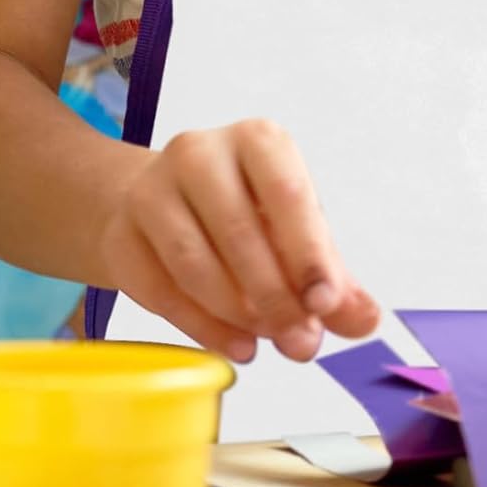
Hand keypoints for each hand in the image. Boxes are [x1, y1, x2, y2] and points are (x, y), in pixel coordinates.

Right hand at [97, 117, 379, 362]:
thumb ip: (332, 278)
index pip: (287, 193)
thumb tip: (366, 320)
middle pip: (239, 232)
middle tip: (302, 344)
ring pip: (195, 262)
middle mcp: (201, 151)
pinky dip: (202, 326)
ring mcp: (152, 188)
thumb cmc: (246, 214)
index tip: (325, 303)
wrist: (161, 205)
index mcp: (257, 140)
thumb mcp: (296, 234)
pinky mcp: (121, 232)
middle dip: (275, 297)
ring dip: (237, 313)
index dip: (308, 252)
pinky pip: (160, 289)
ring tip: (268, 342)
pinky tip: (235, 346)